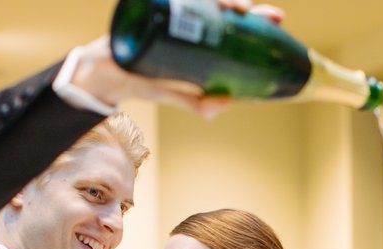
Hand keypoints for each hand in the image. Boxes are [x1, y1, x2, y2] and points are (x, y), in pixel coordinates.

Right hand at [70, 2, 286, 111]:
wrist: (105, 74)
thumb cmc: (142, 80)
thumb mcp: (175, 94)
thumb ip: (198, 103)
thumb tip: (228, 104)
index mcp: (198, 36)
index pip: (232, 22)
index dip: (256, 19)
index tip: (277, 20)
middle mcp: (188, 17)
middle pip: (222, 5)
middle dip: (244, 5)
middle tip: (261, 13)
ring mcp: (171, 9)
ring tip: (237, 7)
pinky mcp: (154, 4)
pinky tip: (209, 1)